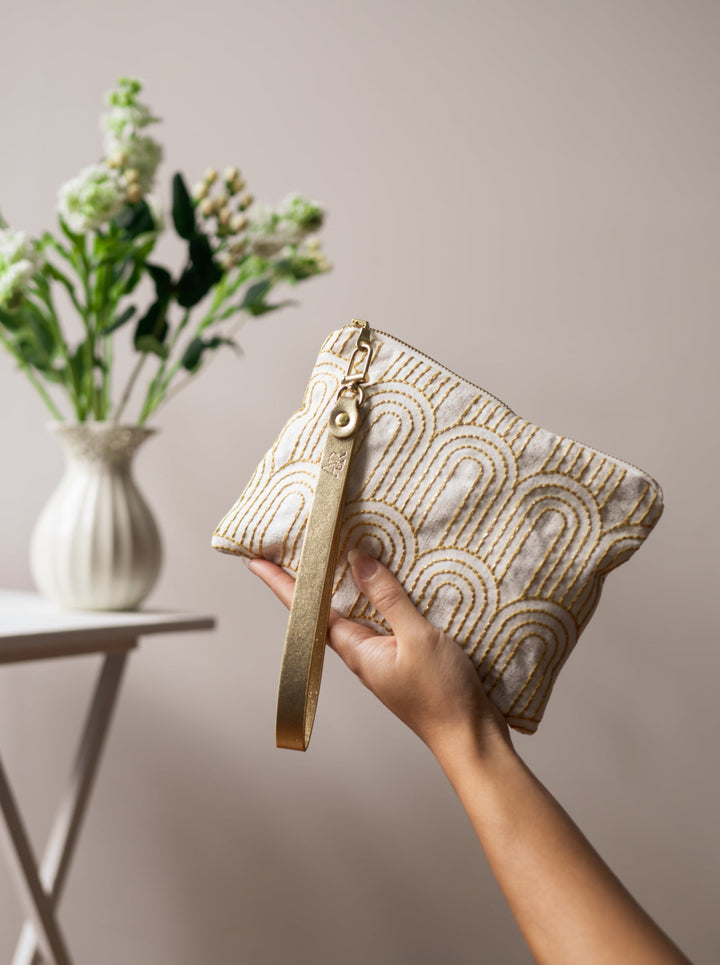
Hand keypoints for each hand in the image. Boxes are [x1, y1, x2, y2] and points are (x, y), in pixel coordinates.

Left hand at [248, 550, 511, 760]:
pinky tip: (385, 583)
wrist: (470, 737)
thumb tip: (358, 560)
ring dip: (342, 585)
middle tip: (292, 549)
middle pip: (325, 610)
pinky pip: (381, 620)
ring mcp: (382, 656)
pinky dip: (377, 597)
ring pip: (354, 613)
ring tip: (330, 556)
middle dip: (308, 580)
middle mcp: (362, 653)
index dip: (283, 584)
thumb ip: (389, 597)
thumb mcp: (416, 637)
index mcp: (356, 650)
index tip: (257, 562)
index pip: (309, 610)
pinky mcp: (403, 657)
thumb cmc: (442, 695)